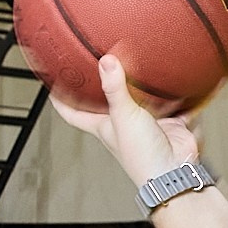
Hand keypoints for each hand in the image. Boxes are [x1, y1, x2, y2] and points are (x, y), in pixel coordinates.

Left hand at [47, 51, 199, 185]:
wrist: (175, 169)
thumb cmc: (142, 155)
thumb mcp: (123, 117)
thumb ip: (114, 89)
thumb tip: (106, 62)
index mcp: (102, 126)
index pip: (72, 113)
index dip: (60, 100)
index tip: (52, 83)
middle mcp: (121, 123)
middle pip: (106, 101)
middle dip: (102, 84)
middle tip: (97, 60)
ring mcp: (145, 121)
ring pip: (139, 97)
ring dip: (140, 83)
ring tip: (136, 57)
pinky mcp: (169, 120)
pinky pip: (171, 102)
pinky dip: (173, 92)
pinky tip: (173, 75)